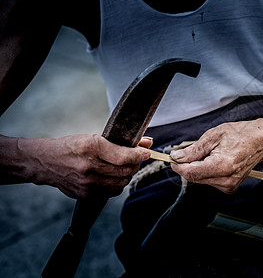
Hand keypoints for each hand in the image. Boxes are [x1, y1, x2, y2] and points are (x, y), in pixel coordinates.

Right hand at [19, 134, 151, 198]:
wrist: (46, 162)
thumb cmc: (72, 146)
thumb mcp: (94, 137)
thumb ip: (120, 140)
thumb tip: (146, 142)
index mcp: (90, 147)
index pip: (123, 156)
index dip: (139, 155)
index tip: (146, 152)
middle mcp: (88, 166)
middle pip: (124, 171)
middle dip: (135, 165)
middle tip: (135, 159)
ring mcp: (86, 183)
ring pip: (120, 183)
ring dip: (126, 175)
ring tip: (123, 168)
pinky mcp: (85, 194)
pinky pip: (110, 192)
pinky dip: (115, 185)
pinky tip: (111, 177)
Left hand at [170, 119, 262, 193]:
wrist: (260, 141)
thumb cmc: (240, 134)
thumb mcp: (213, 136)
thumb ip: (193, 150)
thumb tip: (177, 157)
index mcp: (222, 166)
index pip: (191, 173)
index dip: (178, 166)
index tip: (173, 158)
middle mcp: (226, 179)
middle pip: (194, 178)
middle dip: (187, 166)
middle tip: (188, 152)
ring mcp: (229, 185)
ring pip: (201, 180)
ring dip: (198, 168)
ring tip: (209, 153)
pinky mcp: (230, 187)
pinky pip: (209, 181)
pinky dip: (206, 171)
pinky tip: (215, 160)